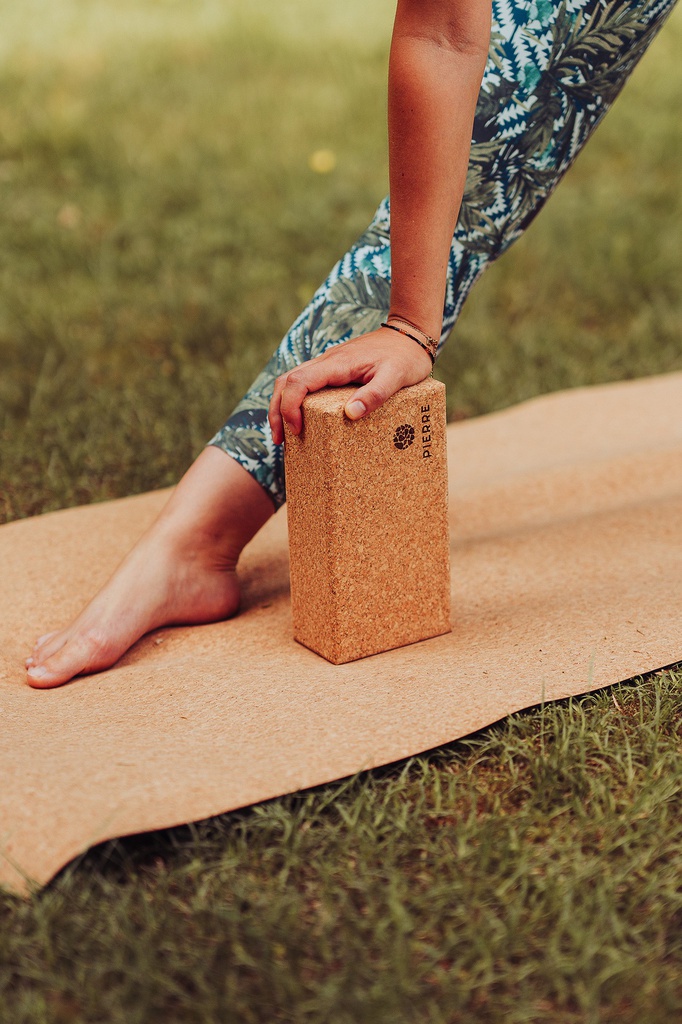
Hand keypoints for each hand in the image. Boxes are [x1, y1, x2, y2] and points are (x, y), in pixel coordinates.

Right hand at [268, 326, 433, 444]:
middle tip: (279, 439)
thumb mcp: (396, 377)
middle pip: (286, 381)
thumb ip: (374, 394)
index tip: (296, 430)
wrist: (409, 333)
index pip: (299, 382)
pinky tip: (302, 417)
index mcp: (338, 363)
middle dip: (277, 410)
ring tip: (285, 433)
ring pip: (292, 379)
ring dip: (282, 404)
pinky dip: (295, 399)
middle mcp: (327, 360)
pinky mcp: (334, 367)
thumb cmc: (405, 356)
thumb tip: (351, 414)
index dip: (289, 407)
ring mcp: (329, 363)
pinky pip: (306, 381)